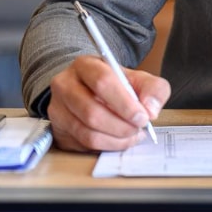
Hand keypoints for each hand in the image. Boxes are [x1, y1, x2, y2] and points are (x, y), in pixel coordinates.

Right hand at [46, 55, 169, 152]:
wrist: (89, 91)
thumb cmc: (115, 85)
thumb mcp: (138, 80)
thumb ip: (153, 89)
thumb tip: (151, 109)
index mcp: (85, 65)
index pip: (102, 82)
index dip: (124, 103)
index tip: (143, 117)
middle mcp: (65, 85)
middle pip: (92, 112)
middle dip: (122, 126)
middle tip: (139, 129)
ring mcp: (58, 108)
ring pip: (87, 133)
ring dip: (116, 139)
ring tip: (132, 135)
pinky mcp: (58, 129)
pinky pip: (84, 145)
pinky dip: (107, 146)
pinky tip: (119, 140)